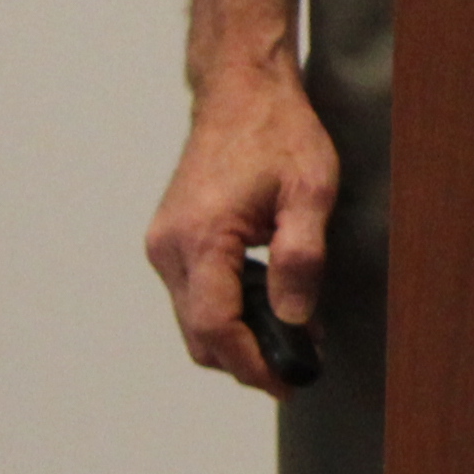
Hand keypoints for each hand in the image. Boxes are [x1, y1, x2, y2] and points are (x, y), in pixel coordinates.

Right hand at [142, 64, 338, 394]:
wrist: (241, 91)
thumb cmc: (278, 132)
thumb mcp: (310, 191)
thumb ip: (302, 258)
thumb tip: (295, 319)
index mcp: (201, 237)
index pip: (217, 328)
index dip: (254, 365)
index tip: (290, 383)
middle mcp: (169, 247)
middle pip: (200, 337)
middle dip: (247, 360)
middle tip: (299, 364)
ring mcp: (163, 245)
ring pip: (193, 321)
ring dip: (237, 337)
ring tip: (292, 329)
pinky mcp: (169, 241)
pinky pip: (193, 296)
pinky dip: (226, 311)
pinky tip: (267, 299)